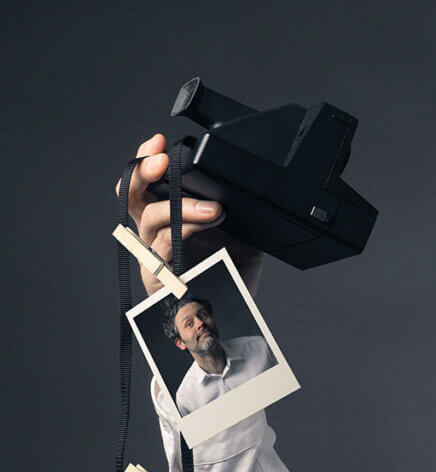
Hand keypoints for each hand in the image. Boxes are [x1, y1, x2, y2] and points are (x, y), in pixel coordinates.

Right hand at [115, 133, 264, 296]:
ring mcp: (155, 257)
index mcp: (168, 215)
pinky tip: (197, 229)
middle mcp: (155, 233)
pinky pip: (161, 253)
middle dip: (141, 173)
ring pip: (150, 223)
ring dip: (179, 209)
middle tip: (161, 161)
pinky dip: (180, 237)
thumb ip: (237, 204)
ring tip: (212, 209)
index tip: (158, 141)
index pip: (146, 181)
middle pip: (131, 196)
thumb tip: (250, 181)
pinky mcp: (159, 283)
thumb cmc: (234, 268)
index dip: (145, 159)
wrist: (238, 310)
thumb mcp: (242, 226)